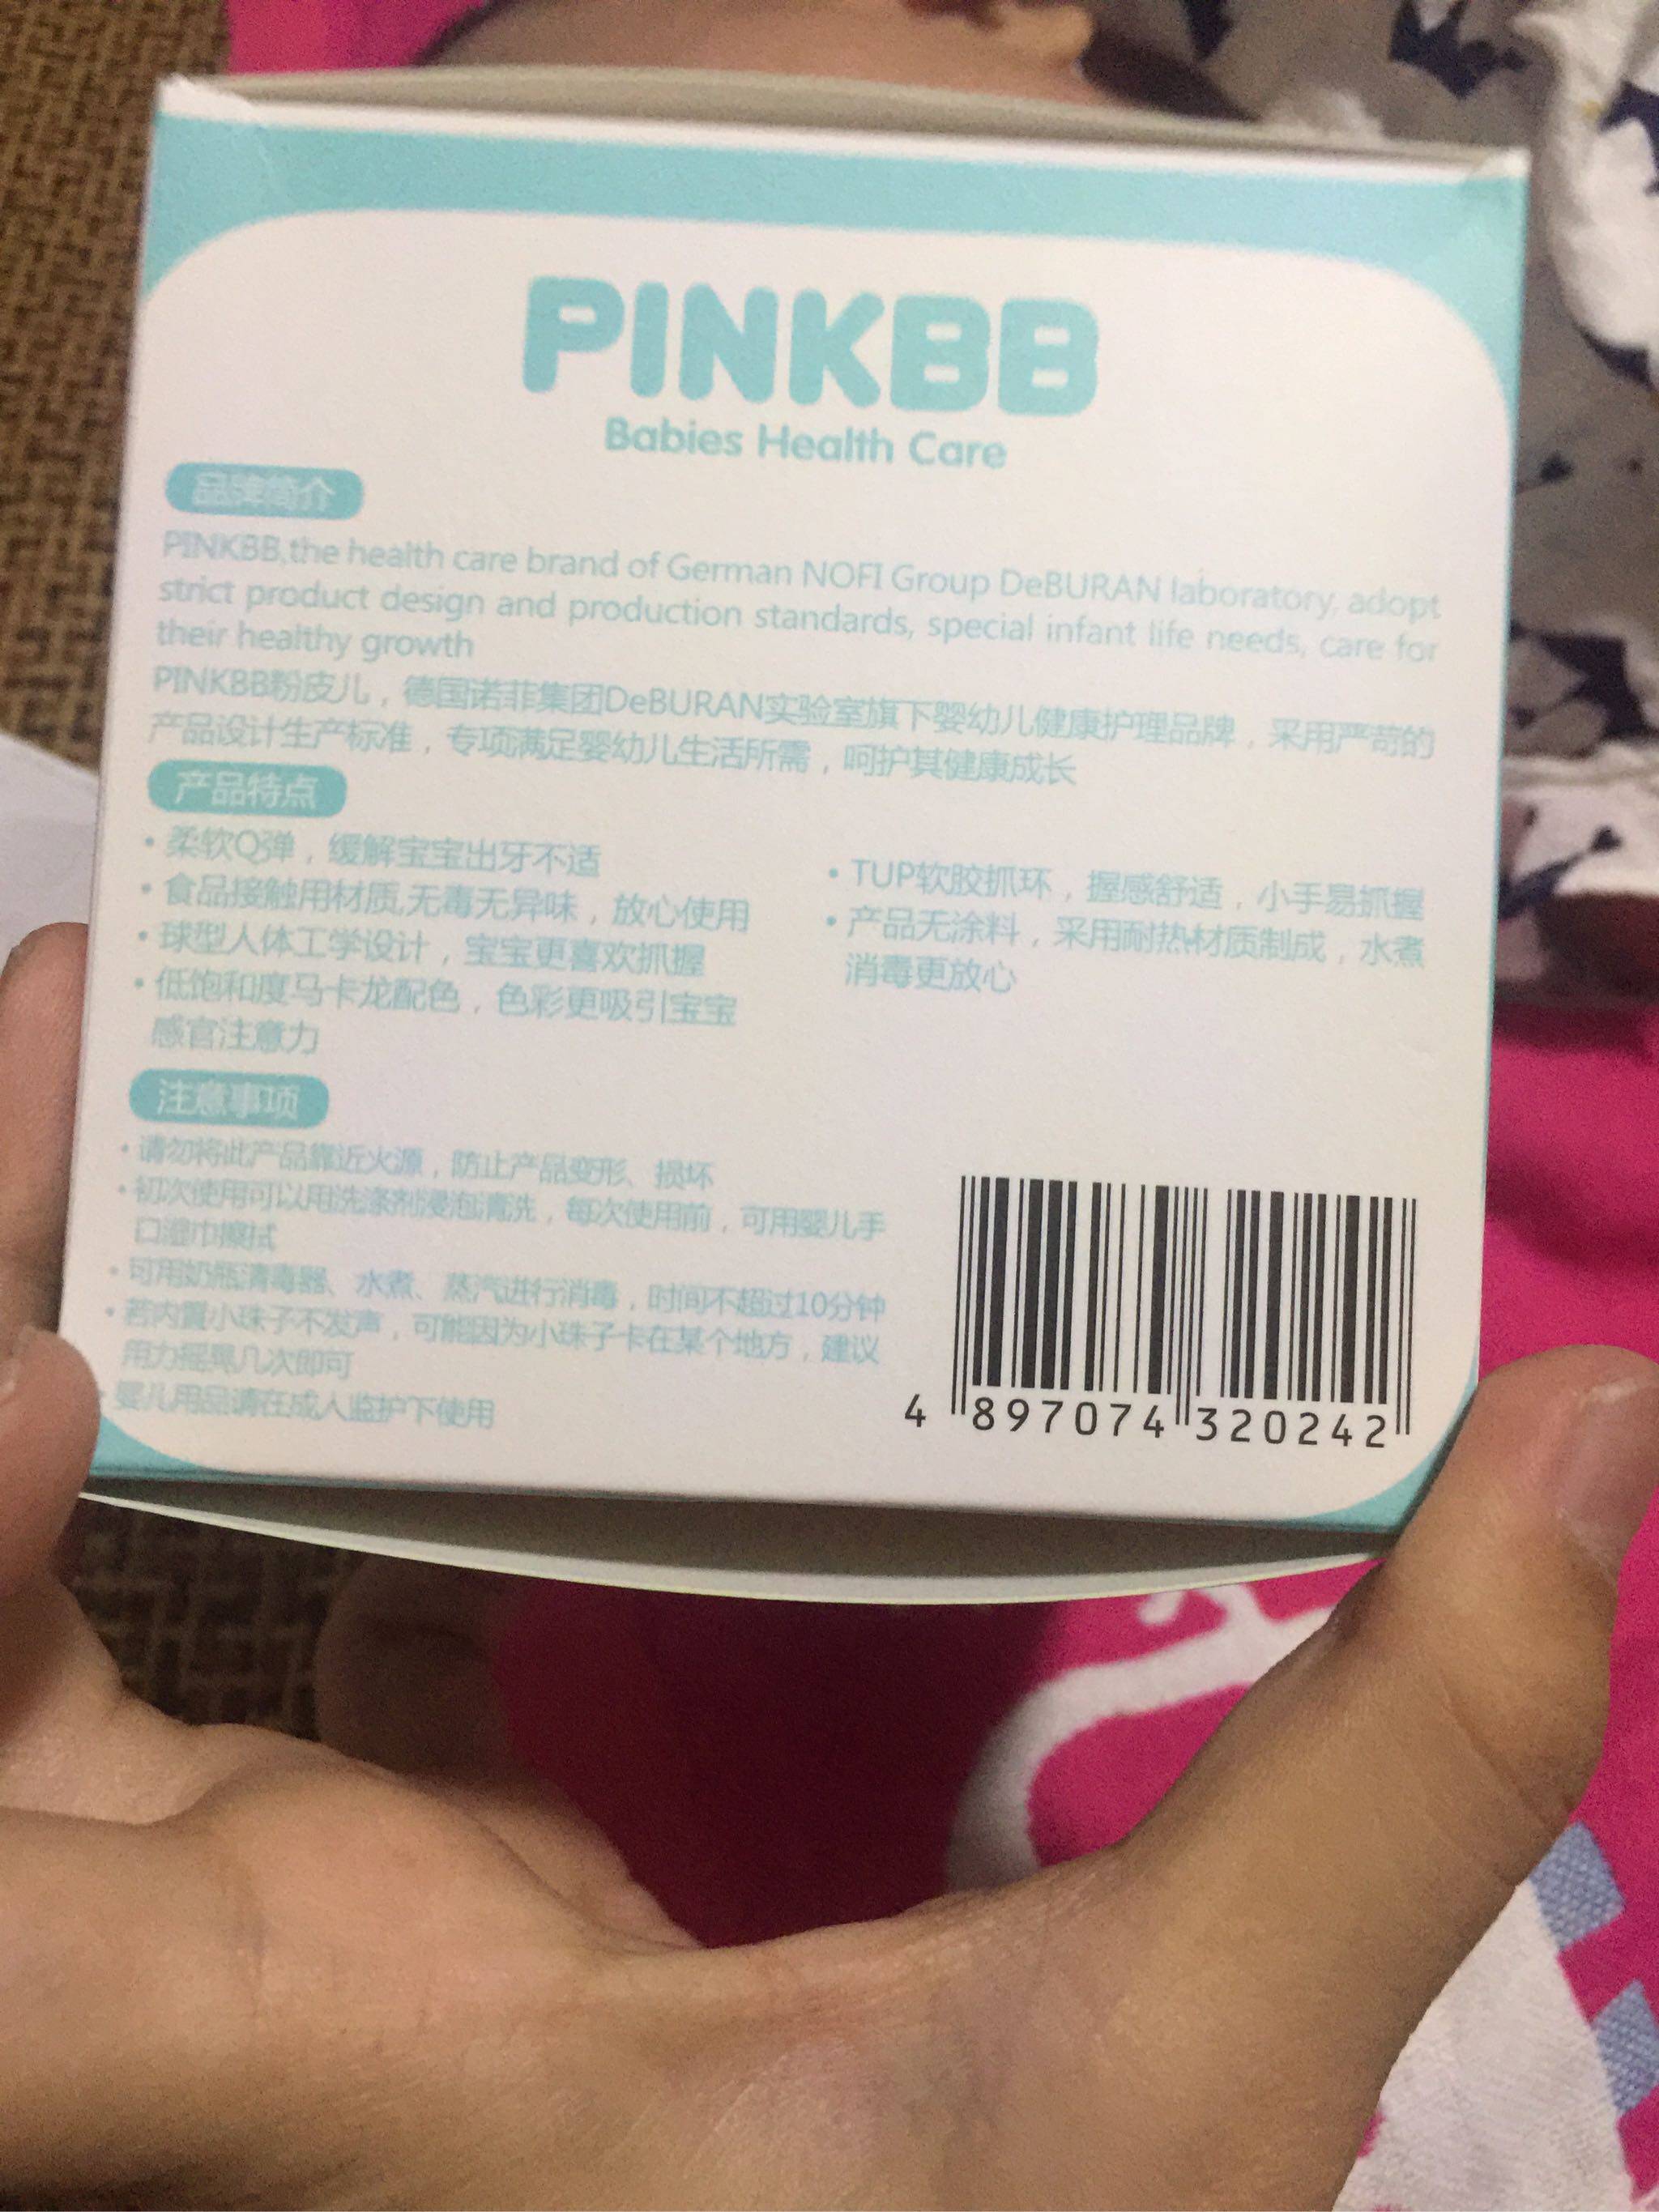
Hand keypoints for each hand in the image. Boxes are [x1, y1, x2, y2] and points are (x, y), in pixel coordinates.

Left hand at [2, 921, 1655, 2210]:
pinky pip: (107, 1665)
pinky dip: (138, 1466)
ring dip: (25, 1365)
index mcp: (331, 2055)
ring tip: (169, 1084)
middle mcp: (179, 1999)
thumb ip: (1371, 1781)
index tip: (61, 1352)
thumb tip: (1583, 1438)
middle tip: (115, 1009)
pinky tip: (302, 1307)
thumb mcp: (1169, 2095)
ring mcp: (200, 1941)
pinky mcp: (267, 1901)